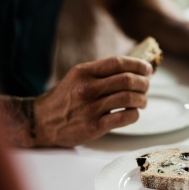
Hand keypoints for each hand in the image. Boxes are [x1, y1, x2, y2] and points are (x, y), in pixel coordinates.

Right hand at [33, 56, 151, 146]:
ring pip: (128, 98)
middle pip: (127, 80)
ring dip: (141, 99)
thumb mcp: (77, 78)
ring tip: (142, 101)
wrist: (40, 121)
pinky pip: (123, 117)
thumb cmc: (64, 98)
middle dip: (143, 83)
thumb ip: (101, 73)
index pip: (118, 62)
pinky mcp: (94, 126)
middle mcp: (87, 88)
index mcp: (84, 72)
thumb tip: (133, 69)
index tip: (147, 69)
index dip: (137, 64)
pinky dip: (134, 114)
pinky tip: (133, 113)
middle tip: (146, 87)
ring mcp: (90, 108)